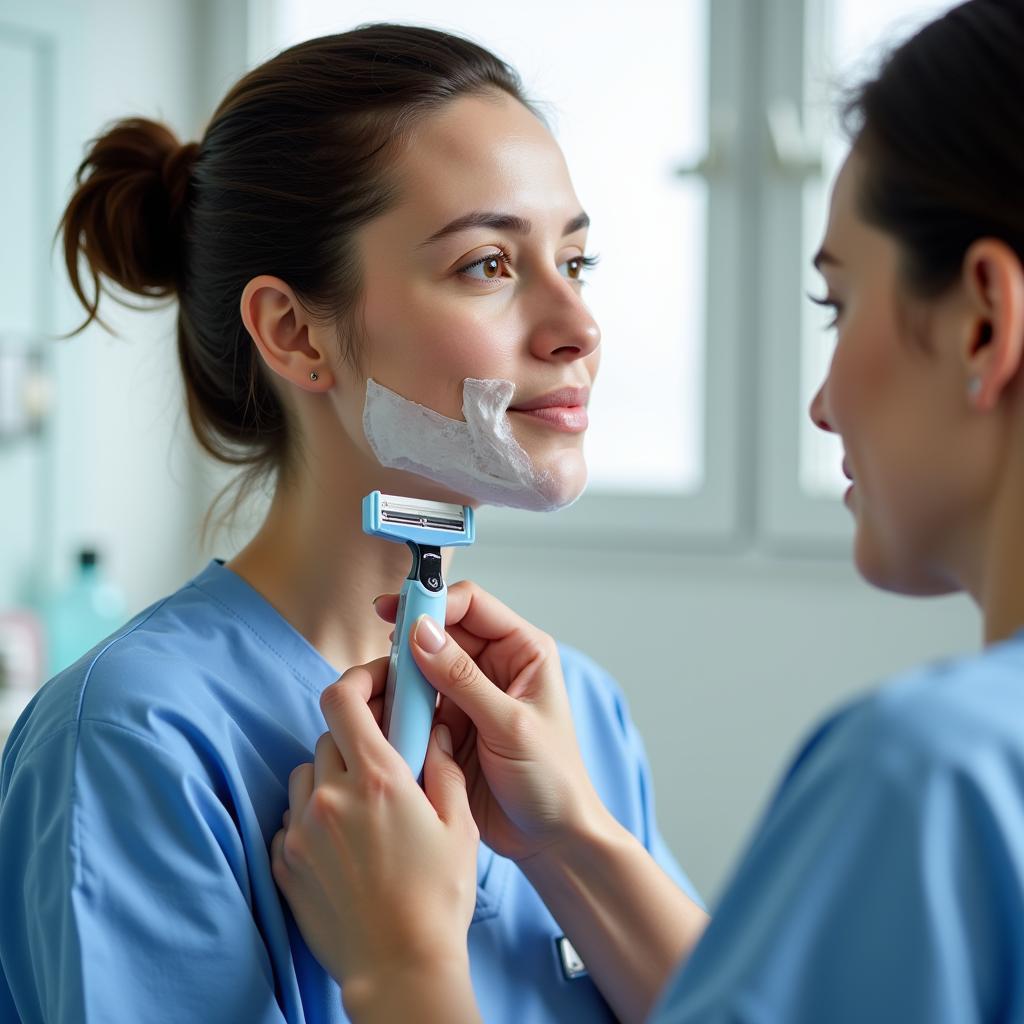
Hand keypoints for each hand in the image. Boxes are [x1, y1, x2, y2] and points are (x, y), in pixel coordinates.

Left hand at [270, 663, 478, 1015]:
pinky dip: (312, 817)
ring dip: (330, 777)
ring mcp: (302, 830)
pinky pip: (290, 817)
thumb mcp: (458, 825)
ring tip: (361, 808)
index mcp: (378, 780)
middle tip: (382, 762)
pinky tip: (342, 841)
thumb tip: (434, 728)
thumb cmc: (437, 898)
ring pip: (305, 774)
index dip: (357, 680)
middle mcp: (331, 797)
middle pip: (328, 736)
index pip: (343, 700)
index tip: (375, 683)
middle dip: (354, 740)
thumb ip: (443, 766)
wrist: (399, 968)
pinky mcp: (285, 861)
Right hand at [373, 581, 610, 864]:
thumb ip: (463, 679)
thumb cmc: (552, 780)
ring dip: (398, 679)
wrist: (550, 841)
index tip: (398, 614)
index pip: (472, 605)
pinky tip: (382, 718)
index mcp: (523, 651)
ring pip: (420, 669)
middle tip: (379, 661)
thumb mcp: (509, 725)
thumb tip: (422, 633)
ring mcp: (468, 696)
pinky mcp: (448, 725)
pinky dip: (396, 709)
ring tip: (375, 692)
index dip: (433, 603)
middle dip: (407, 643)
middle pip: (439, 634)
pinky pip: (414, 705)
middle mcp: (494, 666)